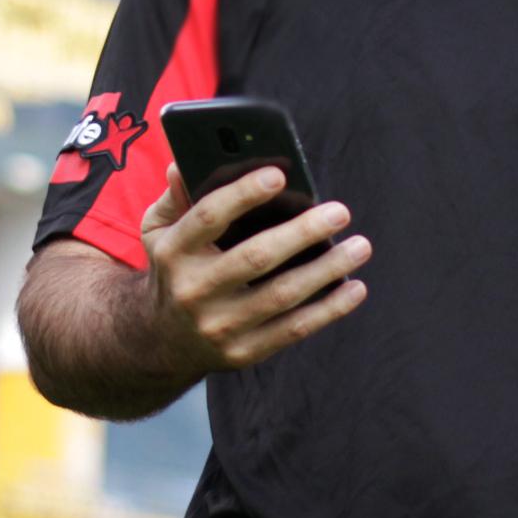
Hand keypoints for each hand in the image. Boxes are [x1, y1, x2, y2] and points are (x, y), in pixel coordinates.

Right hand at [138, 163, 370, 373]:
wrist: (161, 342)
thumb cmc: (173, 271)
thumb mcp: (157, 231)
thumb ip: (176, 197)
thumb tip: (185, 164)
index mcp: (173, 252)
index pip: (209, 217)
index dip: (244, 194)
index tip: (279, 174)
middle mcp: (194, 290)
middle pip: (255, 258)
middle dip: (302, 232)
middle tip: (339, 212)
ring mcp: (219, 326)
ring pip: (281, 295)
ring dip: (327, 269)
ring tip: (359, 246)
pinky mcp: (242, 353)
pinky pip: (293, 330)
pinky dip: (329, 310)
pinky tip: (355, 287)